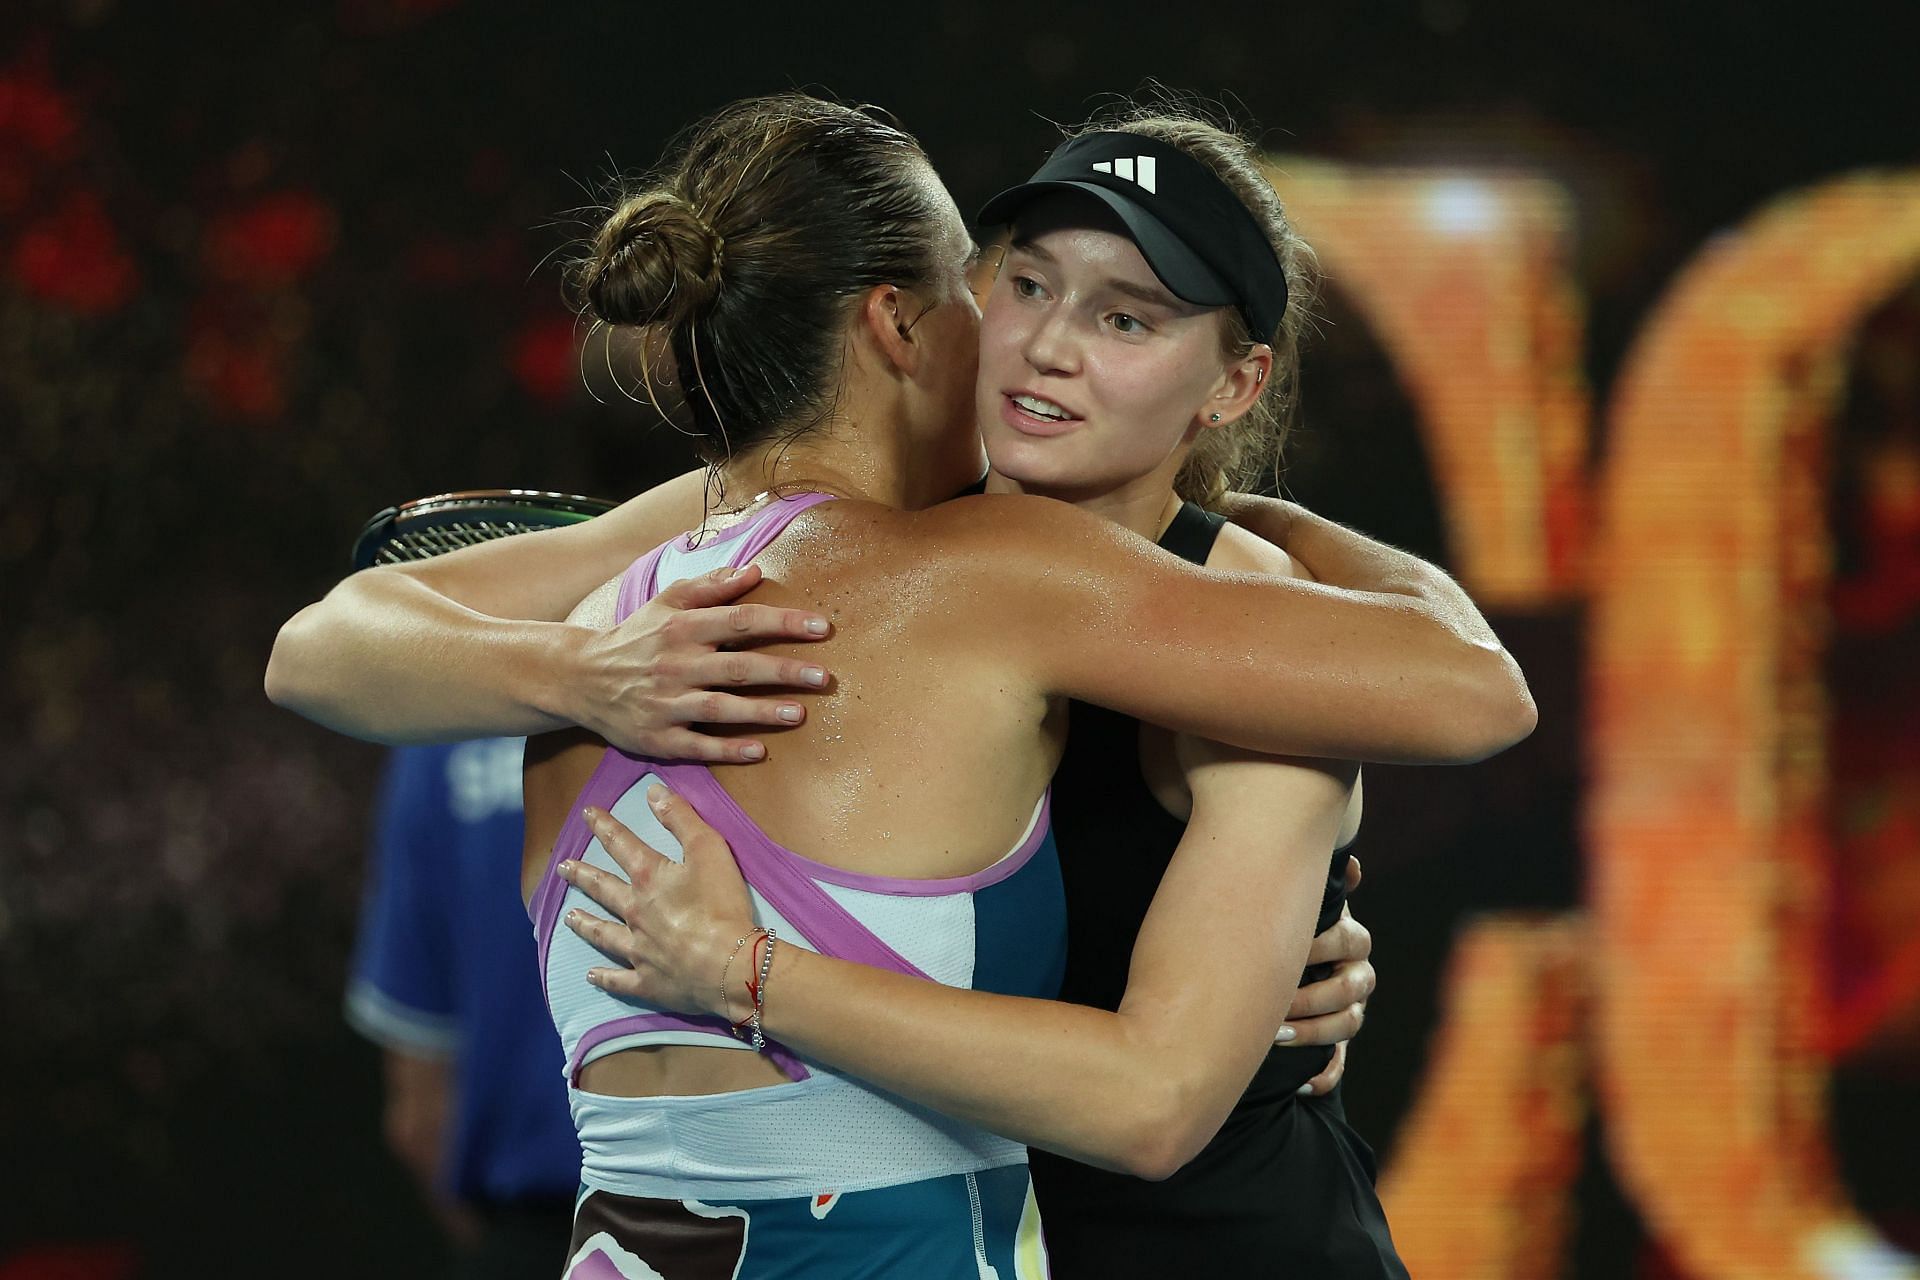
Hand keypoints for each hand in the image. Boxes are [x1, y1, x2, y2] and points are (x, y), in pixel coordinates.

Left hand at [556, 786, 755, 1015]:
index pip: (621, 845)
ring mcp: (637, 950)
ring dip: (585, 923)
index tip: (585, 814)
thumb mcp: (709, 849)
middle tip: (563, 868)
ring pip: (603, 934)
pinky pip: (619, 980)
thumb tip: (652, 791)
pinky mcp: (647, 982)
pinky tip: (590, 975)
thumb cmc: (722, 905)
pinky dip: (604, 977)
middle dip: (582, 875)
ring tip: (568, 917)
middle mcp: (634, 912)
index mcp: (649, 878)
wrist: (731, 965)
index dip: (604, 826)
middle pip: (603, 889)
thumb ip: (681, 818)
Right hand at [571, 563, 833, 762]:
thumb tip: (755, 571)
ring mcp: (666, 704)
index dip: (782, 624)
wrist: (580, 678)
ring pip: (720, 708)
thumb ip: (711, 587)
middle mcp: (676, 665)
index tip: (821, 628)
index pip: (741, 621)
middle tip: (824, 676)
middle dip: (783, 671)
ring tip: (799, 713)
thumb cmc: (636, 637)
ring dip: (761, 712)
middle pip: (738, 667)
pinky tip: (758, 751)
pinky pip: (696, 745)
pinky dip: (726, 749)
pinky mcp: (657, 738)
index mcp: (682, 628)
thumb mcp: (666, 603)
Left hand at [1274, 857, 1374, 1095]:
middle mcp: (1354, 974)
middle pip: (1351, 987)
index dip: (1321, 946)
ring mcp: (1348, 1010)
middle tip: (1275, 1002)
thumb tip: (1353, 866)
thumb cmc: (1276, 925)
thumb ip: (1318, 886)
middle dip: (1312, 995)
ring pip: (1347, 1025)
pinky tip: (1302, 1083)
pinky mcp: (1334, 1044)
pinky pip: (1338, 1065)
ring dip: (1314, 1033)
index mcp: (1346, 939)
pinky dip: (1324, 1075)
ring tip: (1276, 1036)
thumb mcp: (1293, 903)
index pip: (1350, 941)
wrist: (1261, 965)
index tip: (1288, 949)